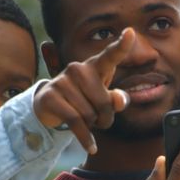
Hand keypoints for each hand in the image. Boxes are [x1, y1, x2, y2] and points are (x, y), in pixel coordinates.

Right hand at [33, 28, 134, 153]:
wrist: (48, 104)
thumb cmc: (83, 99)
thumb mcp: (101, 99)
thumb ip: (115, 100)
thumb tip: (119, 100)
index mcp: (95, 66)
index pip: (111, 55)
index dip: (122, 45)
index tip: (131, 32)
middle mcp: (79, 69)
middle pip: (104, 102)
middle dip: (106, 118)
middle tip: (100, 121)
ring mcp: (63, 81)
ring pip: (90, 114)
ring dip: (93, 126)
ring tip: (88, 123)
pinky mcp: (51, 97)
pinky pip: (76, 123)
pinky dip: (86, 138)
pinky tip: (91, 147)